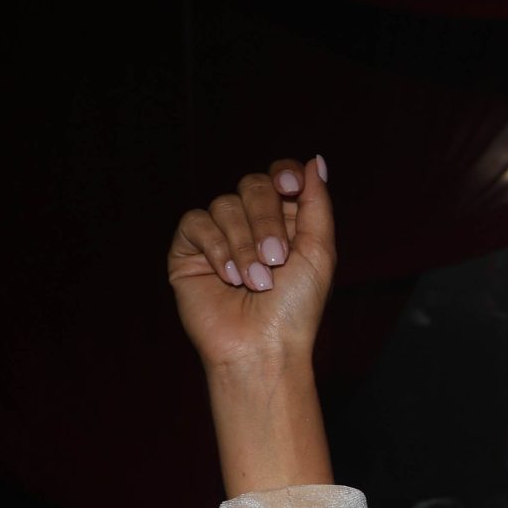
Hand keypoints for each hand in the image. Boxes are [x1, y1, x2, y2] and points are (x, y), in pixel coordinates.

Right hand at [169, 156, 334, 373]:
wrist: (262, 347)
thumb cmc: (295, 308)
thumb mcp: (319, 252)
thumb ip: (316, 204)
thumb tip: (313, 160)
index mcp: (285, 222)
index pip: (277, 177)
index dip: (282, 175)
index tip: (290, 188)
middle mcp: (251, 224)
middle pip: (252, 186)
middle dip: (266, 221)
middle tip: (277, 259)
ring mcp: (218, 236)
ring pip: (224, 205)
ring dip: (244, 244)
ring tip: (256, 282)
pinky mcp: (188, 251)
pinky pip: (197, 223)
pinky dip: (217, 249)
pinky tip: (229, 278)